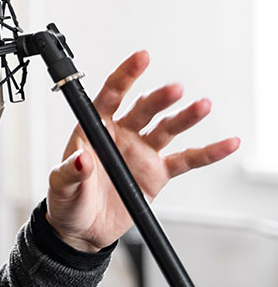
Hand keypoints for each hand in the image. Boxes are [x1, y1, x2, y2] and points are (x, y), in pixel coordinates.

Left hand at [45, 50, 239, 251]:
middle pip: (143, 110)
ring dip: (184, 117)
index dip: (125, 76)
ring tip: (202, 106)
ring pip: (167, 129)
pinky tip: (226, 144)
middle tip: (174, 90)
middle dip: (159, 98)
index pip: (110, 96)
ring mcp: (141, 152)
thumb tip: (81, 158)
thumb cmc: (67, 200)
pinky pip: (186, 160)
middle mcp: (121, 135)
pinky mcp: (157, 173)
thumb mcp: (60, 185)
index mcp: (94, 129)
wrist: (81, 228)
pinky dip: (207, 153)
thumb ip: (70, 171)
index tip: (141, 58)